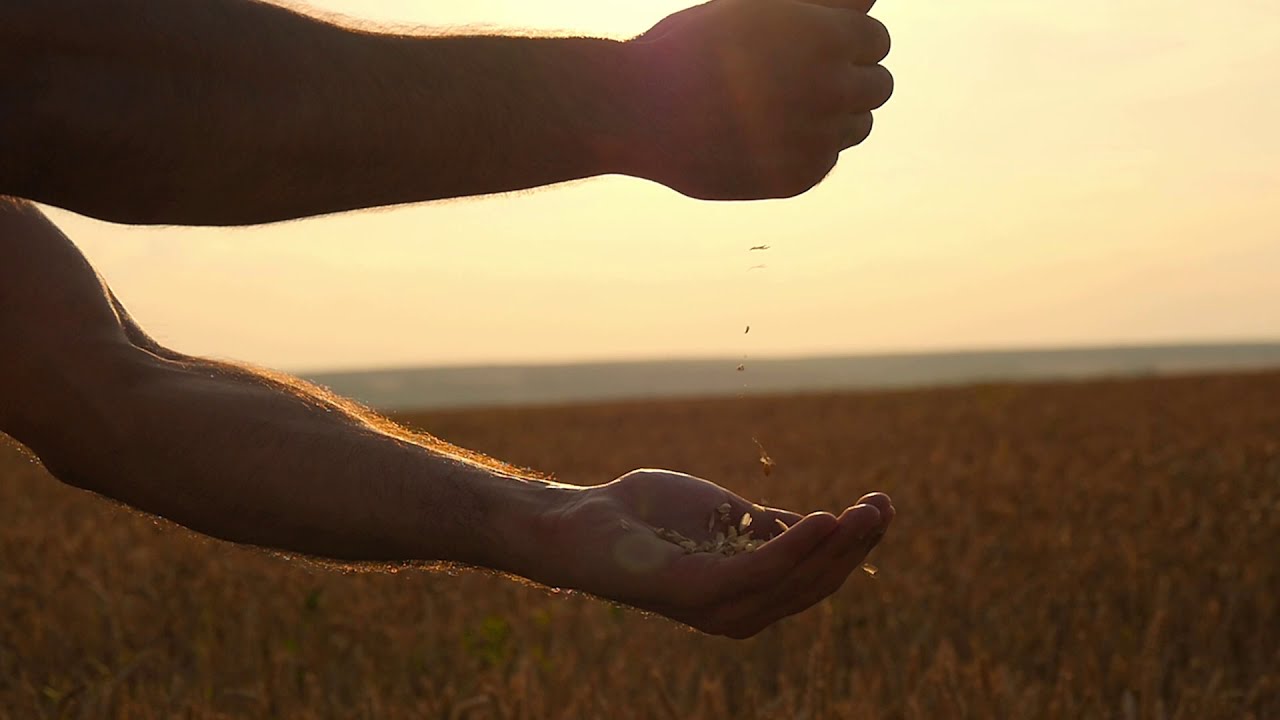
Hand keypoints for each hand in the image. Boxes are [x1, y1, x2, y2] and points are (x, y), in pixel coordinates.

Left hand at [545, 469, 893, 637]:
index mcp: (749, 594)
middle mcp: (740, 611)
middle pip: (815, 582)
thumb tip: (822, 525)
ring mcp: (719, 607)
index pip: (816, 575)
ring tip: (864, 510)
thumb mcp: (725, 516)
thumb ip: (768, 527)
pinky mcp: (697, 593)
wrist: (585, 521)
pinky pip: (759, 572)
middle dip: (856, 545)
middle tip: (884, 505)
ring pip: (796, 581)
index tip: (882, 504)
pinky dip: (794, 547)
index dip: (854, 543)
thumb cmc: (649, 518)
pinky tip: (821, 520)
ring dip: (837, 544)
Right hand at [623, 0, 892, 199]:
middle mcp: (831, 91)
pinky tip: (763, 134)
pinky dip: (806, 147)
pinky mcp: (797, 178)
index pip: (877, 40)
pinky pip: (825, 159)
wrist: (638, 111)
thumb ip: (821, 4)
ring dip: (835, 114)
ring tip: (783, 105)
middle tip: (801, 77)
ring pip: (859, 126)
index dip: (845, 39)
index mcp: (826, 39)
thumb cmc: (691, 46)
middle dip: (850, 77)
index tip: (812, 44)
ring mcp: (817, 139)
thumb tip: (868, 4)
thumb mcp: (755, 7)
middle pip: (879, 86)